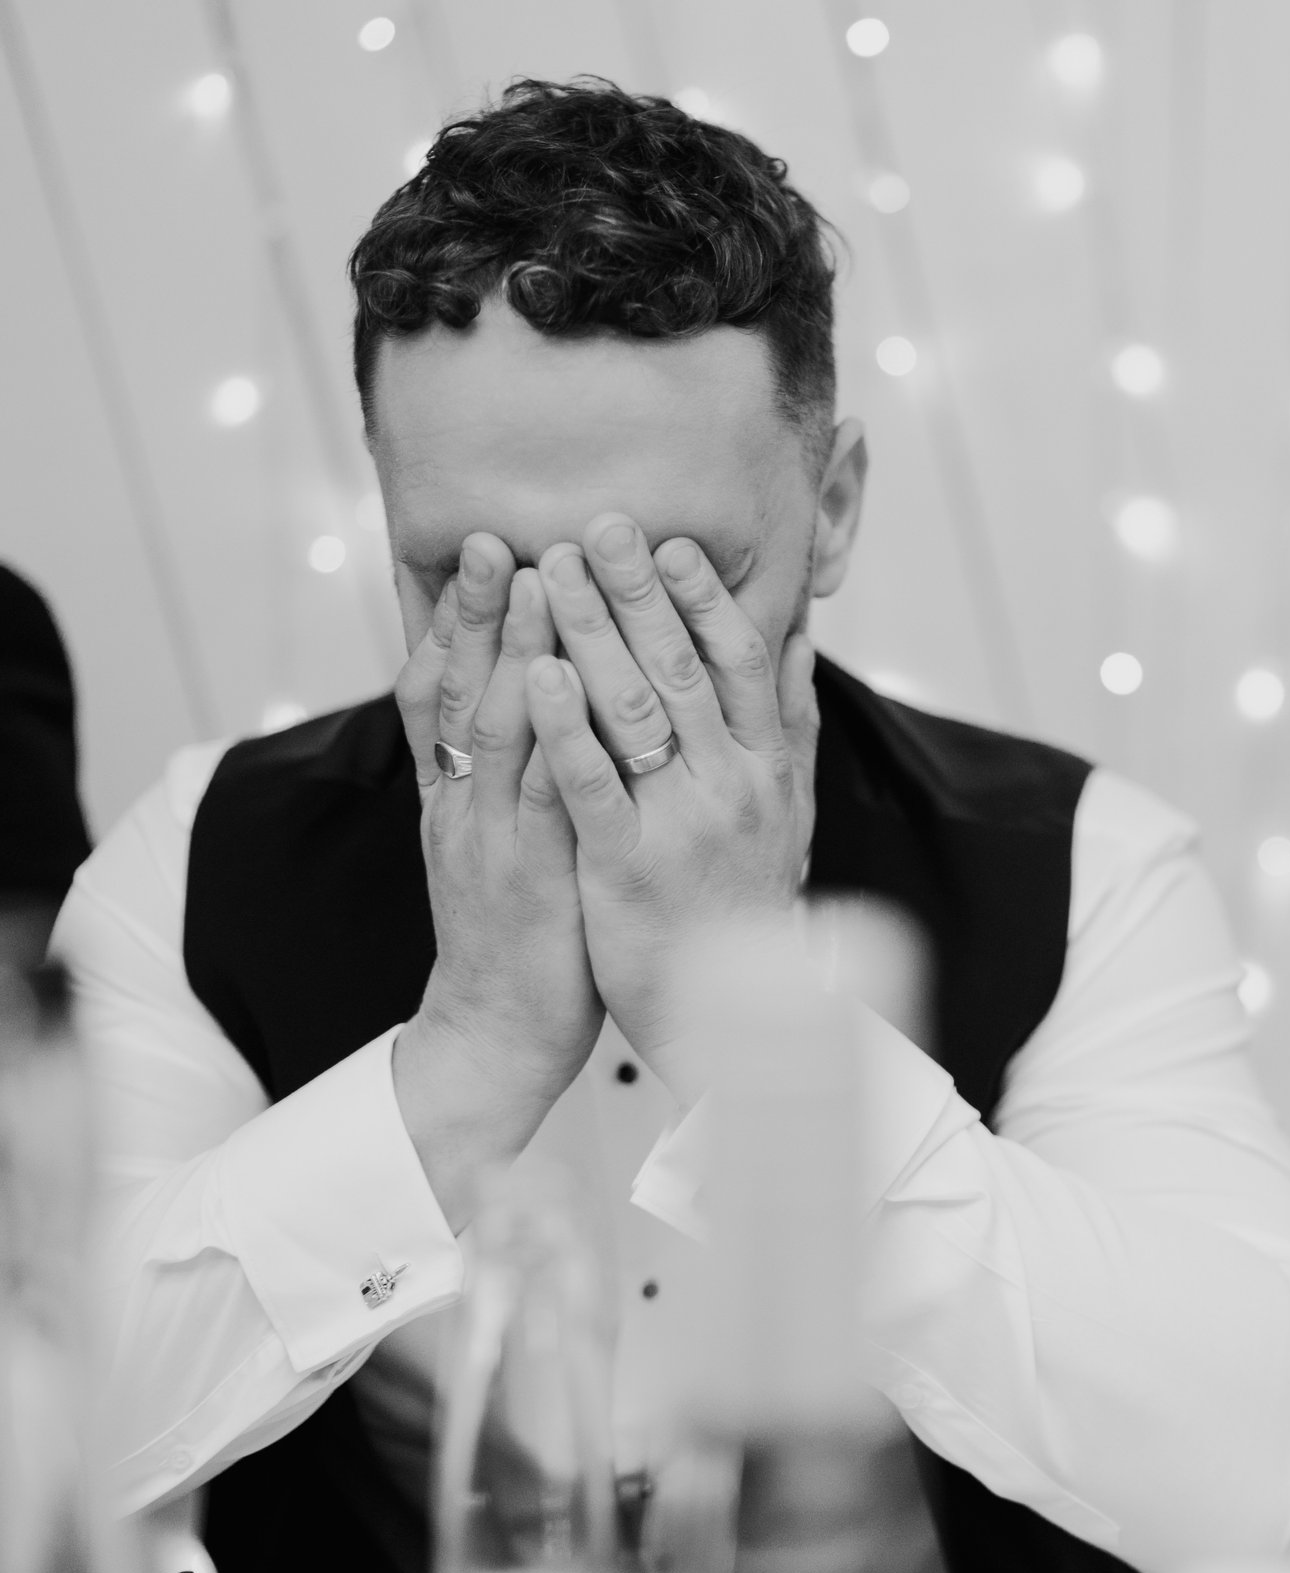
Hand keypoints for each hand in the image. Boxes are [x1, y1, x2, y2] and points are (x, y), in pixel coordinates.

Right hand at [390, 534, 603, 1227]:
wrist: (498, 1035)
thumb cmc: (524, 931)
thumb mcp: (510, 840)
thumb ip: (522, 772)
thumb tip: (546, 701)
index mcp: (460, 795)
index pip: (448, 689)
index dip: (462, 620)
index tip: (485, 547)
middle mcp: (465, 805)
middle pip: (464, 691)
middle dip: (482, 612)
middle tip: (500, 537)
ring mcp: (491, 838)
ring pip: (494, 729)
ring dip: (512, 651)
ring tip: (535, 581)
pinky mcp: (528, 876)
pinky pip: (536, 796)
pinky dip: (546, 738)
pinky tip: (557, 689)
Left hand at [527, 513, 819, 1091]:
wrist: (724, 1022)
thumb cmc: (743, 908)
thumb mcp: (790, 811)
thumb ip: (788, 720)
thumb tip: (797, 634)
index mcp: (769, 769)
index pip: (741, 660)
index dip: (703, 597)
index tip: (666, 541)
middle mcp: (735, 787)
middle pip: (685, 667)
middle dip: (637, 592)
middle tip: (596, 525)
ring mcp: (684, 825)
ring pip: (637, 709)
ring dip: (591, 633)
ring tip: (552, 572)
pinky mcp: (629, 868)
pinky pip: (591, 784)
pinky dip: (564, 724)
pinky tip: (534, 674)